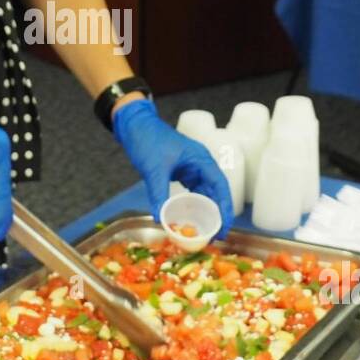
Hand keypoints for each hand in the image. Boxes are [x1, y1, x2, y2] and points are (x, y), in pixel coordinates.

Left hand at [111, 98, 234, 235]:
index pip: (220, 186)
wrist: (134, 124)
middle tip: (215, 235)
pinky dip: (191, 204)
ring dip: (204, 210)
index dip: (225, 207)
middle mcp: (200, 165)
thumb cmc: (147, 139)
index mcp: (201, 160)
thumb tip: (159, 218)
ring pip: (203, 193)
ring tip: (204, 230)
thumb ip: (158, 193)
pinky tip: (188, 217)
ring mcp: (190, 168)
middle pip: (215, 192)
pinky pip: (190, 192)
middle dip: (217, 214)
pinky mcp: (180, 172)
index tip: (224, 227)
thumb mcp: (154, 168)